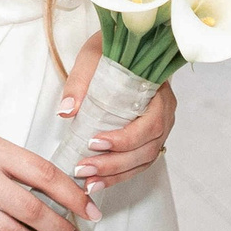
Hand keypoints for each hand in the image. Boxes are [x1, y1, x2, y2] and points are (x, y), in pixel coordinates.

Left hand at [56, 36, 174, 195]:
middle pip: (147, 148)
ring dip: (116, 175)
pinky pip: (138, 163)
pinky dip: (118, 176)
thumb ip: (80, 82)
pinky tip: (97, 183)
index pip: (151, 123)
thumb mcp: (93, 56)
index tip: (94, 142)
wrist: (125, 46)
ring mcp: (159, 129)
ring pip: (143, 161)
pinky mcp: (148, 139)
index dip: (126, 138)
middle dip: (115, 164)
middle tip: (84, 169)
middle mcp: (165, 113)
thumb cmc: (111, 50)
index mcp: (159, 92)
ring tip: (88, 183)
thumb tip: (66, 112)